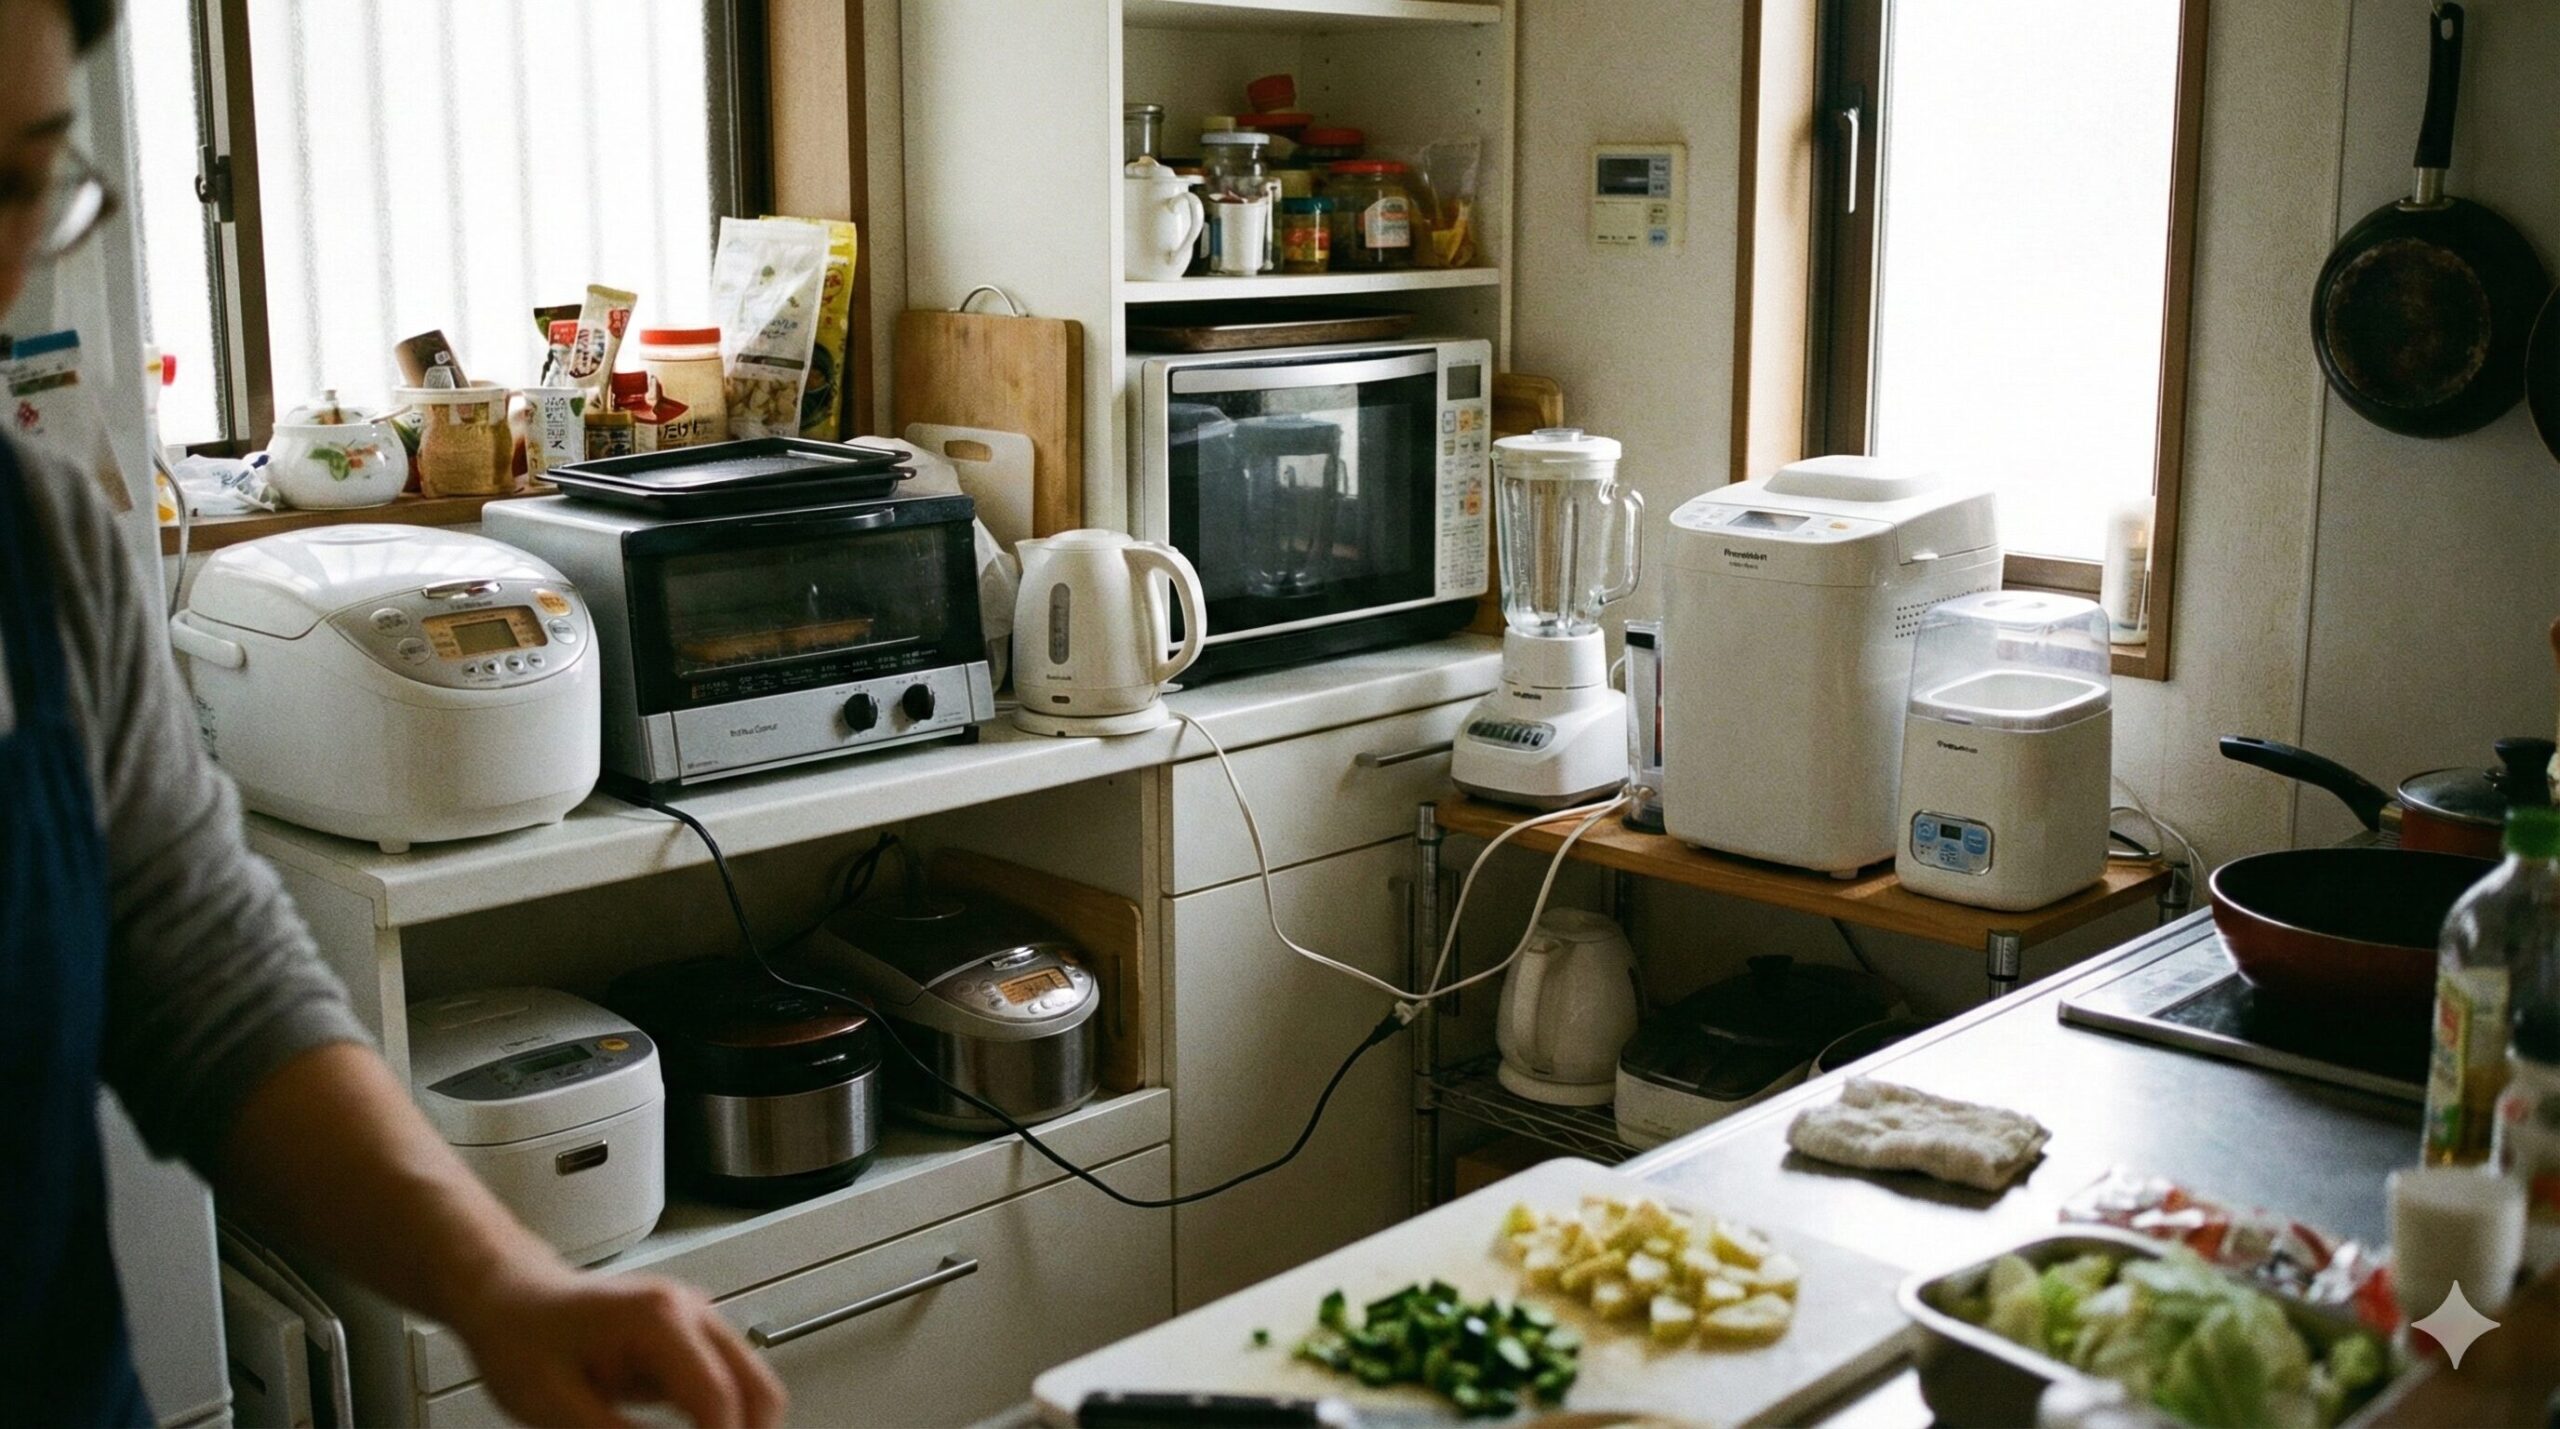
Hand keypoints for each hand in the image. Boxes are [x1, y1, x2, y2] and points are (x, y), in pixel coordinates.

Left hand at [454, 1267, 786, 1428]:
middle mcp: (692, 1312)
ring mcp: (698, 1322)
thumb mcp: (558, 1407)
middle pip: (758, 1390)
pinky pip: (730, 1386)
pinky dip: (721, 1421)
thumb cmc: (523, 1340)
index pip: (718, 1399)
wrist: (512, 1299)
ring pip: (752, 1388)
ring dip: (737, 1427)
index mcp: (660, 1320)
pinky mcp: (693, 1340)